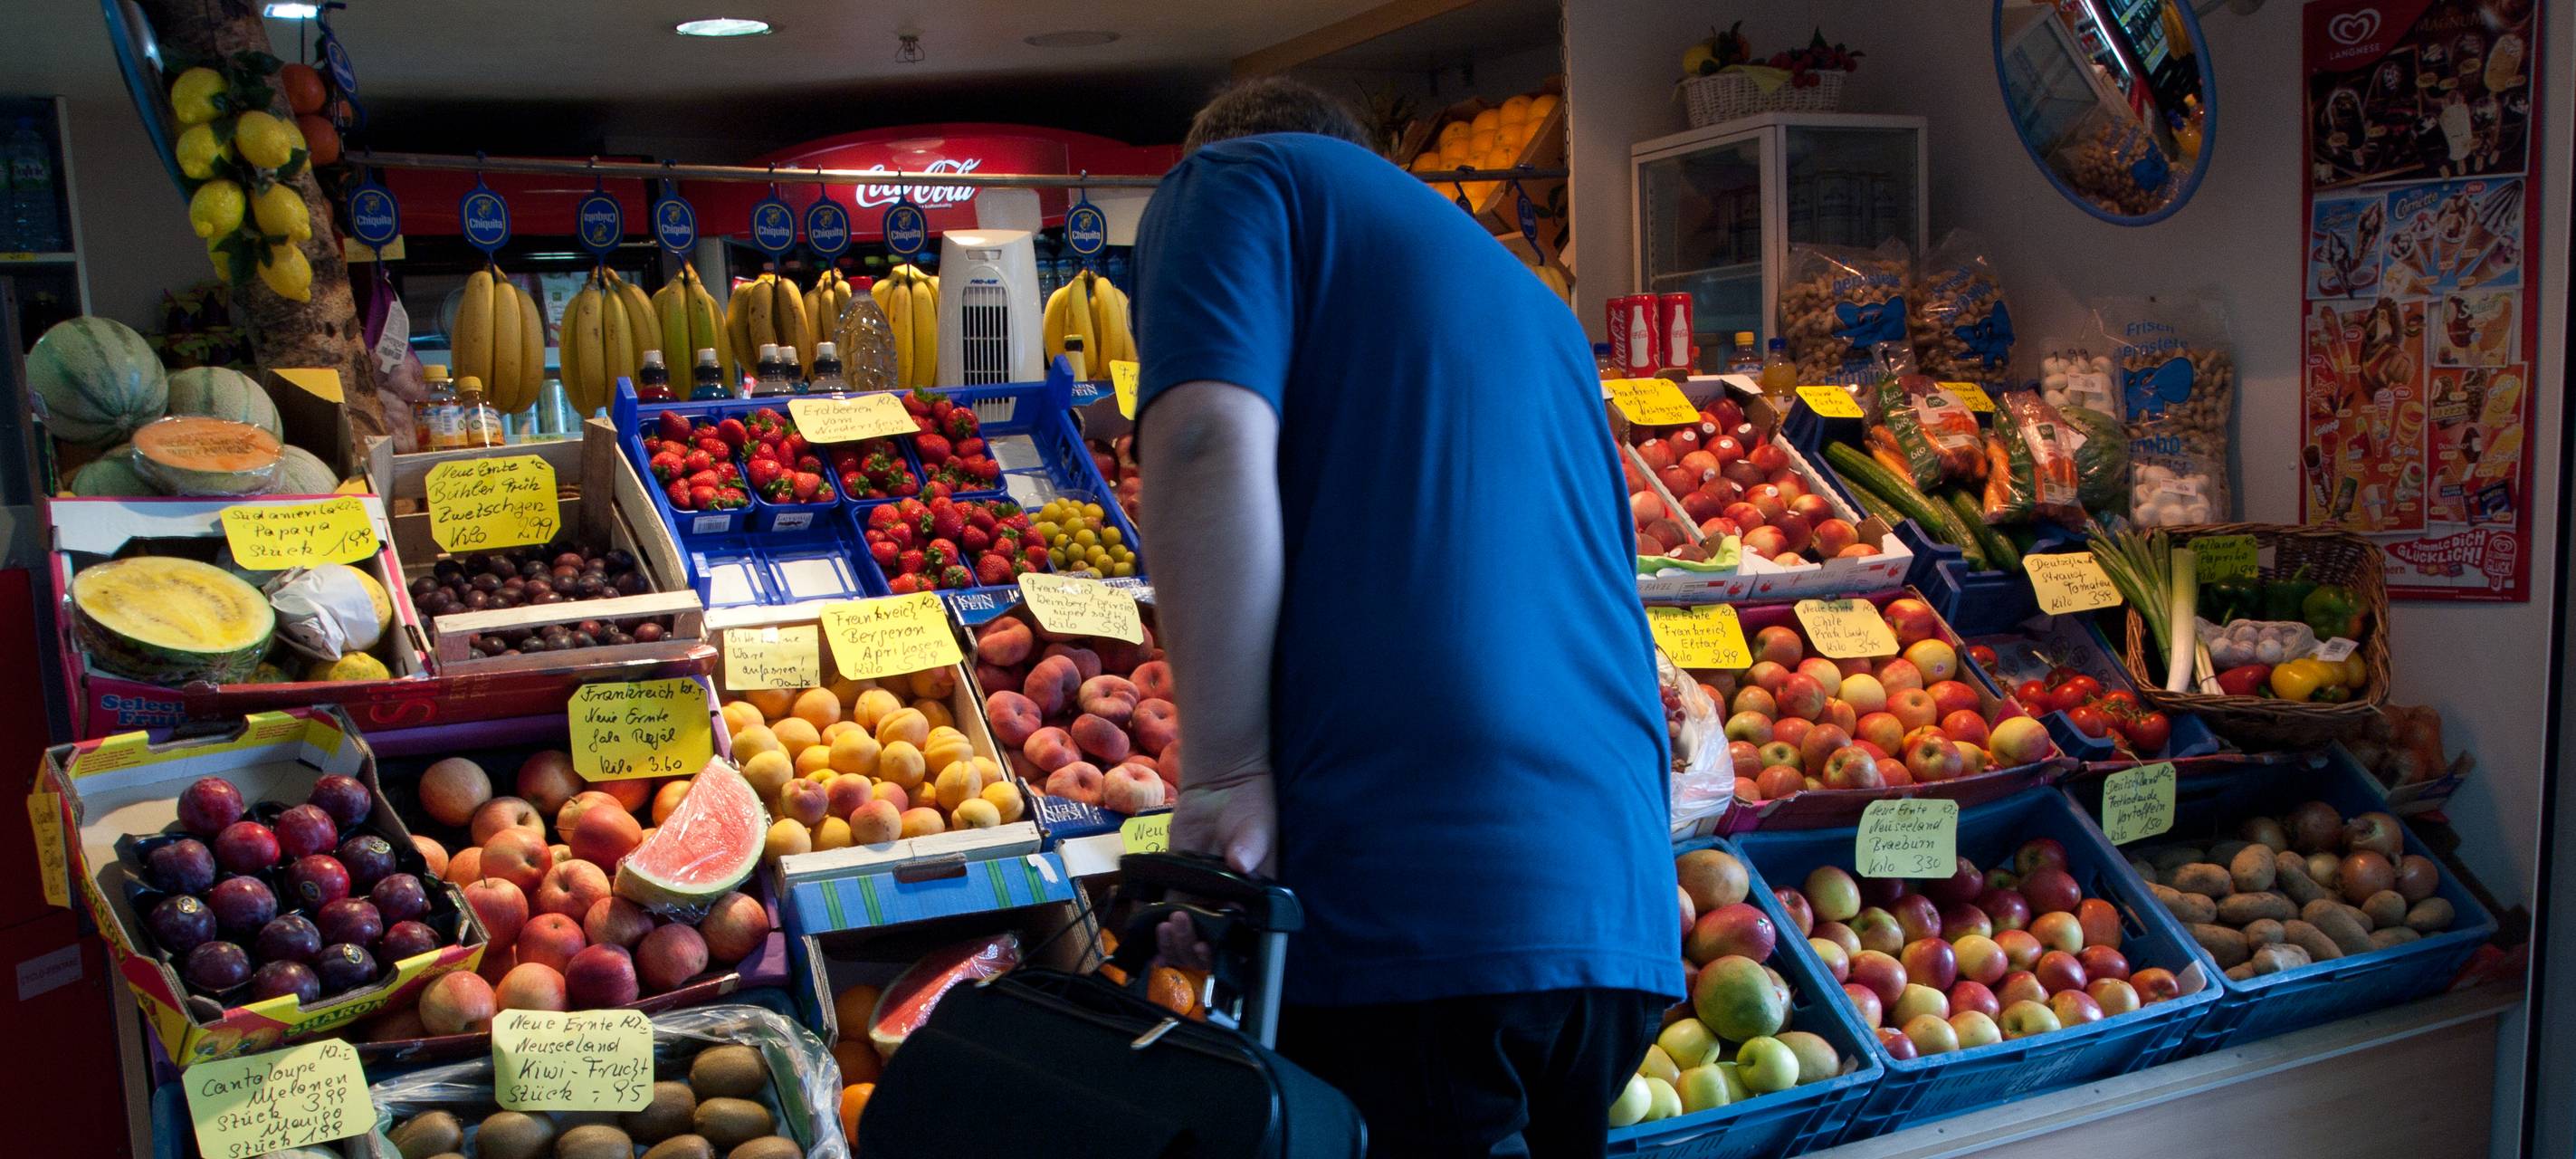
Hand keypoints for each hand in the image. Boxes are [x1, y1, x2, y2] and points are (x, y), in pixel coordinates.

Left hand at [1155, 773, 1275, 972]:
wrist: (1221, 787)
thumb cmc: (1251, 809)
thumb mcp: (1257, 826)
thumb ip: (1250, 847)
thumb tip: (1240, 864)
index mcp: (1252, 902)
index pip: (1240, 939)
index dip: (1223, 950)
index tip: (1207, 944)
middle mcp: (1227, 906)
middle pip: (1209, 944)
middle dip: (1192, 947)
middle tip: (1181, 926)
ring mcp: (1200, 898)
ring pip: (1186, 935)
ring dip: (1173, 941)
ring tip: (1165, 926)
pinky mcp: (1176, 884)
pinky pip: (1164, 912)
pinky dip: (1153, 927)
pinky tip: (1145, 934)